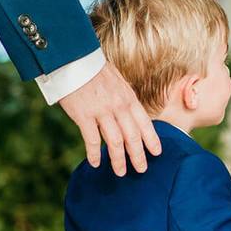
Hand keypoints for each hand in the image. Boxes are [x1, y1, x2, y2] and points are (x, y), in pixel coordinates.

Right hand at [58, 62, 160, 176]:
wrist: (74, 58)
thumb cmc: (95, 70)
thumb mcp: (118, 82)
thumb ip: (125, 99)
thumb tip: (131, 114)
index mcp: (129, 98)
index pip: (145, 123)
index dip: (152, 140)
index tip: (157, 153)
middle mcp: (119, 107)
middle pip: (133, 137)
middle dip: (138, 156)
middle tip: (141, 170)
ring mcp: (102, 111)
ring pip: (115, 142)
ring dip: (118, 159)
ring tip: (120, 172)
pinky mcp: (84, 115)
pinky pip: (91, 139)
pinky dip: (94, 153)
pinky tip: (95, 163)